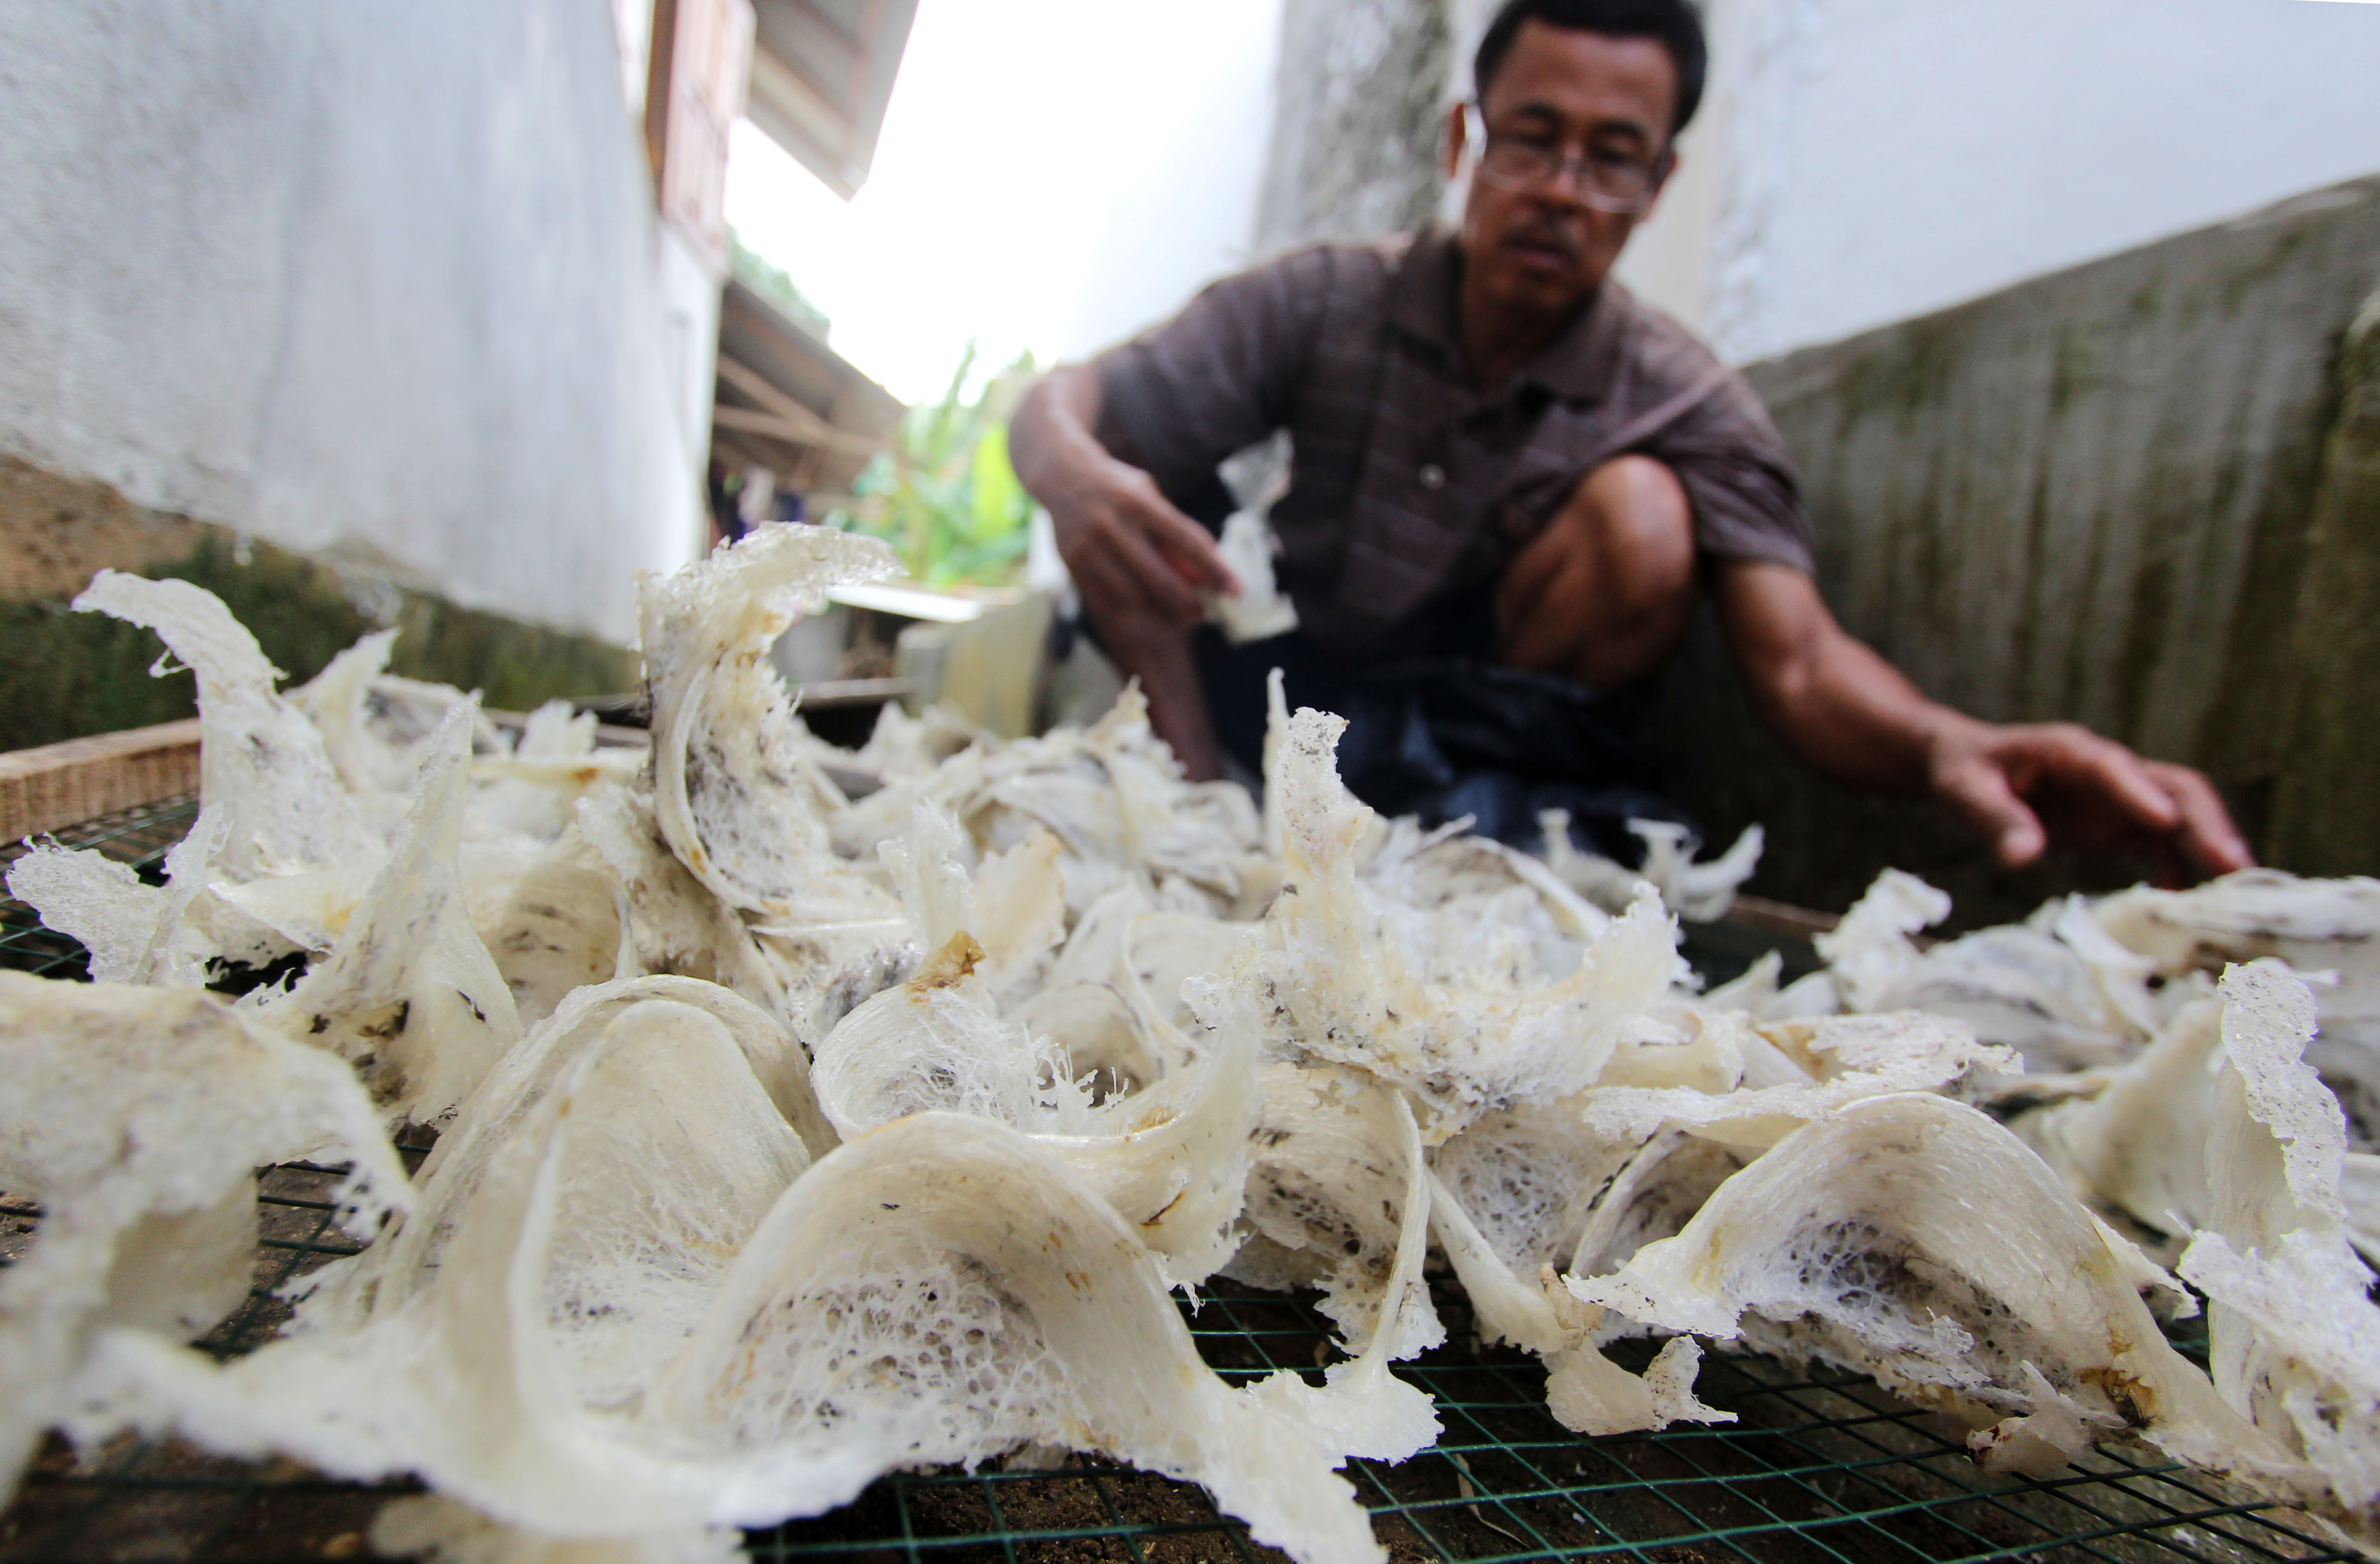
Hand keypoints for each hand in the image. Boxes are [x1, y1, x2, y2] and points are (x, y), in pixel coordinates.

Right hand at [1043, 457, 1237, 630]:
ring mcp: (1089, 545)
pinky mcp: (1073, 562)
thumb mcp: (1149, 494)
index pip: (1187, 541)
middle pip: (1160, 577)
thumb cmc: (1118, 487)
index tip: (1236, 589)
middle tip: (1205, 613)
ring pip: (1134, 595)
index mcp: (1139, 501)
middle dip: (1188, 603)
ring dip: (1162, 611)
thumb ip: (1176, 526)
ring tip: (1180, 615)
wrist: (1060, 475)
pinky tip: (1149, 611)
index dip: (1215, 569)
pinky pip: (1109, 598)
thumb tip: (1210, 564)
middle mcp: (1112, 524)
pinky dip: (1133, 609)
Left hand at [1927, 720, 2252, 884]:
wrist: (1966, 765)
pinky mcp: (2120, 824)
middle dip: (2205, 822)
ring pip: (2180, 816)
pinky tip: (2185, 903)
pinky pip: (2161, 845)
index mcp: (2068, 751)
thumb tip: (2023, 857)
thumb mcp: (1963, 791)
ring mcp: (2120, 798)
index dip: (2139, 793)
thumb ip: (1994, 819)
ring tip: (2235, 890)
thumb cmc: (1963, 771)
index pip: (2112, 767)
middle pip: (2171, 788)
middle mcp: (2107, 771)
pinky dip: (2179, 869)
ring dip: (2208, 847)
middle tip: (2234, 866)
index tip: (2165, 822)